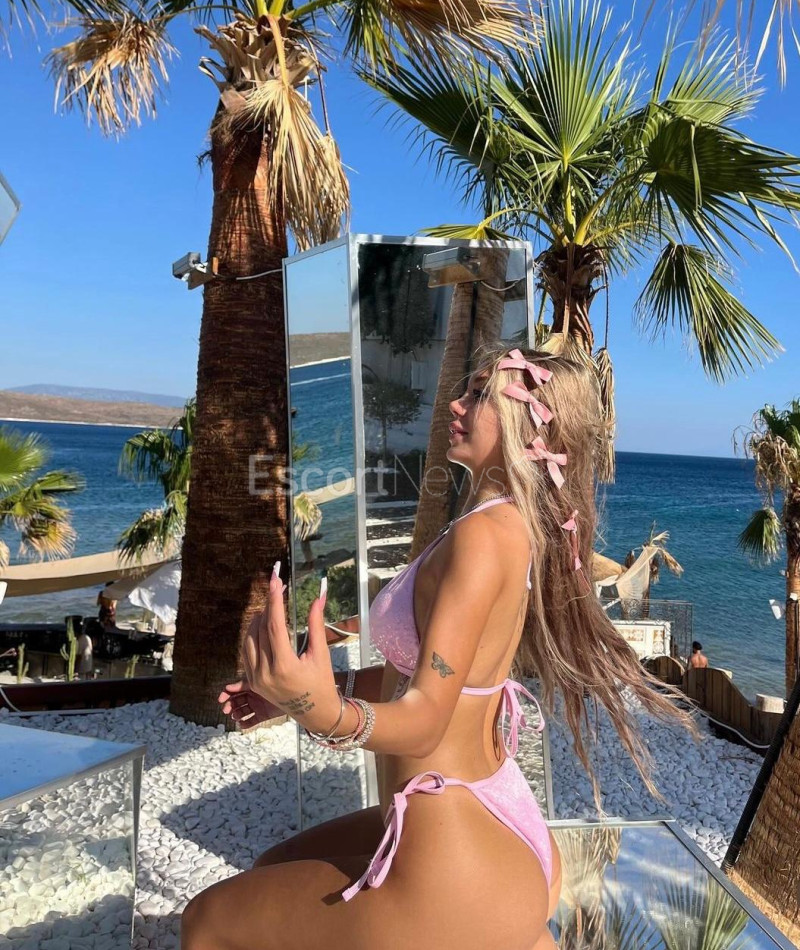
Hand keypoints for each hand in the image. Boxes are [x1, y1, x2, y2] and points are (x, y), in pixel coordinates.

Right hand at [218, 679, 282, 728]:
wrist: (293, 695)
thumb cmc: (276, 684)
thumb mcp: (257, 683)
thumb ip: (242, 684)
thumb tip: (228, 687)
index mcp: (250, 686)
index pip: (235, 690)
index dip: (226, 694)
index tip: (221, 699)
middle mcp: (252, 696)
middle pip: (237, 702)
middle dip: (230, 706)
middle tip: (226, 710)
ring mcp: (257, 706)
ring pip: (243, 712)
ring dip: (237, 714)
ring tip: (236, 716)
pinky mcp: (262, 715)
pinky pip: (252, 721)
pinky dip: (246, 724)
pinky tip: (242, 725)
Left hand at [242, 564, 339, 733]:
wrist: (314, 713)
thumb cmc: (322, 682)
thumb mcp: (321, 653)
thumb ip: (316, 622)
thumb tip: (320, 594)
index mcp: (285, 666)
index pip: (275, 625)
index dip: (274, 600)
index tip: (275, 579)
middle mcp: (266, 673)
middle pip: (261, 629)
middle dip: (269, 604)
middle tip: (277, 587)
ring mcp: (256, 678)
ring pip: (249, 639)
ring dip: (258, 619)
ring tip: (271, 604)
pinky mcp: (252, 681)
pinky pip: (247, 651)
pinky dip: (252, 634)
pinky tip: (262, 623)